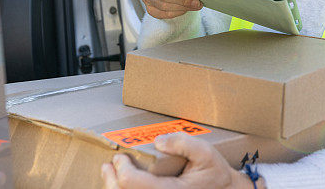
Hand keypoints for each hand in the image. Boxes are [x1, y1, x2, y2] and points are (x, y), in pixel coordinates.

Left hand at [100, 133, 256, 187]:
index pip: (133, 184)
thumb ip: (183, 143)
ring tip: (110, 175)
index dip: (122, 169)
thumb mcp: (205, 153)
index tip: (120, 157)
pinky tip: (123, 185)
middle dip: (111, 180)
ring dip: (115, 188)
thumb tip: (159, 141)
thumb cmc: (216, 174)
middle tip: (108, 166)